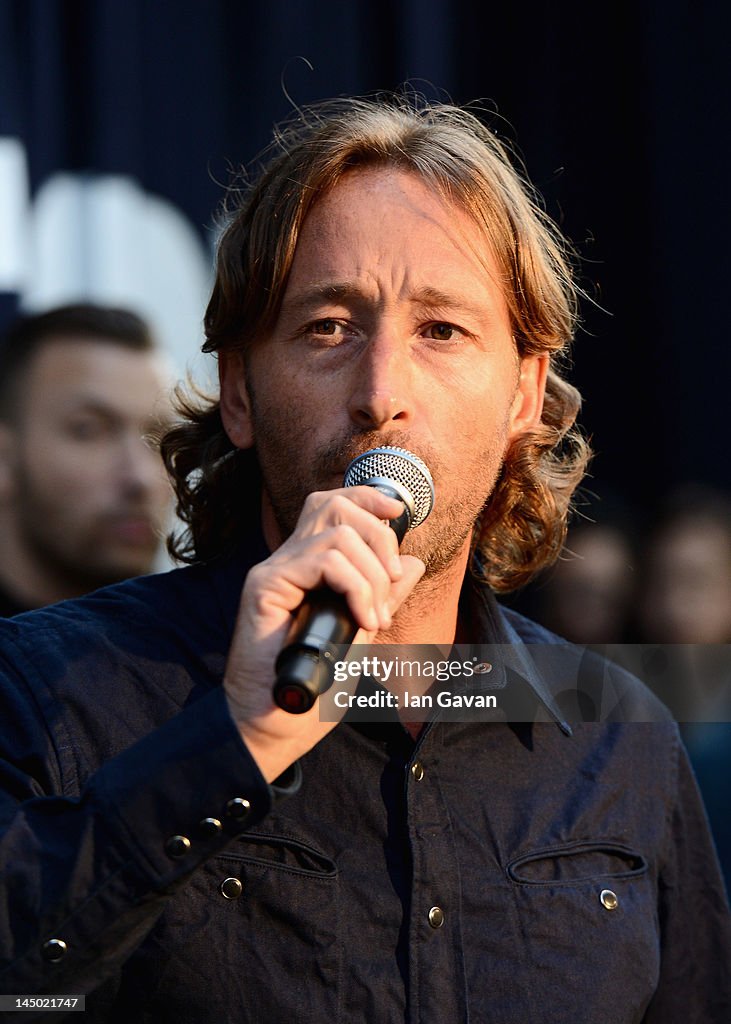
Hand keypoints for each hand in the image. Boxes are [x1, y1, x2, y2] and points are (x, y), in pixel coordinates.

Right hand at [224, 486, 424, 780]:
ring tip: (375, 616)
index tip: (398, 512)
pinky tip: (362, 621)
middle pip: (332, 504)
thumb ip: (383, 597)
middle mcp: (286, 561)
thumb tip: (413, 562)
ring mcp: (273, 571)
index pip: (332, 505)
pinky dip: (356, 587)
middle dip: (378, 535)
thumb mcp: (362, 634)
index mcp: (307, 566)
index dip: (367, 498)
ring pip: (337, 533)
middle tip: (392, 582)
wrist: (276, 724)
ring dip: (372, 574)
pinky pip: (324, 561)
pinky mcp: (265, 586)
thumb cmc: (314, 686)